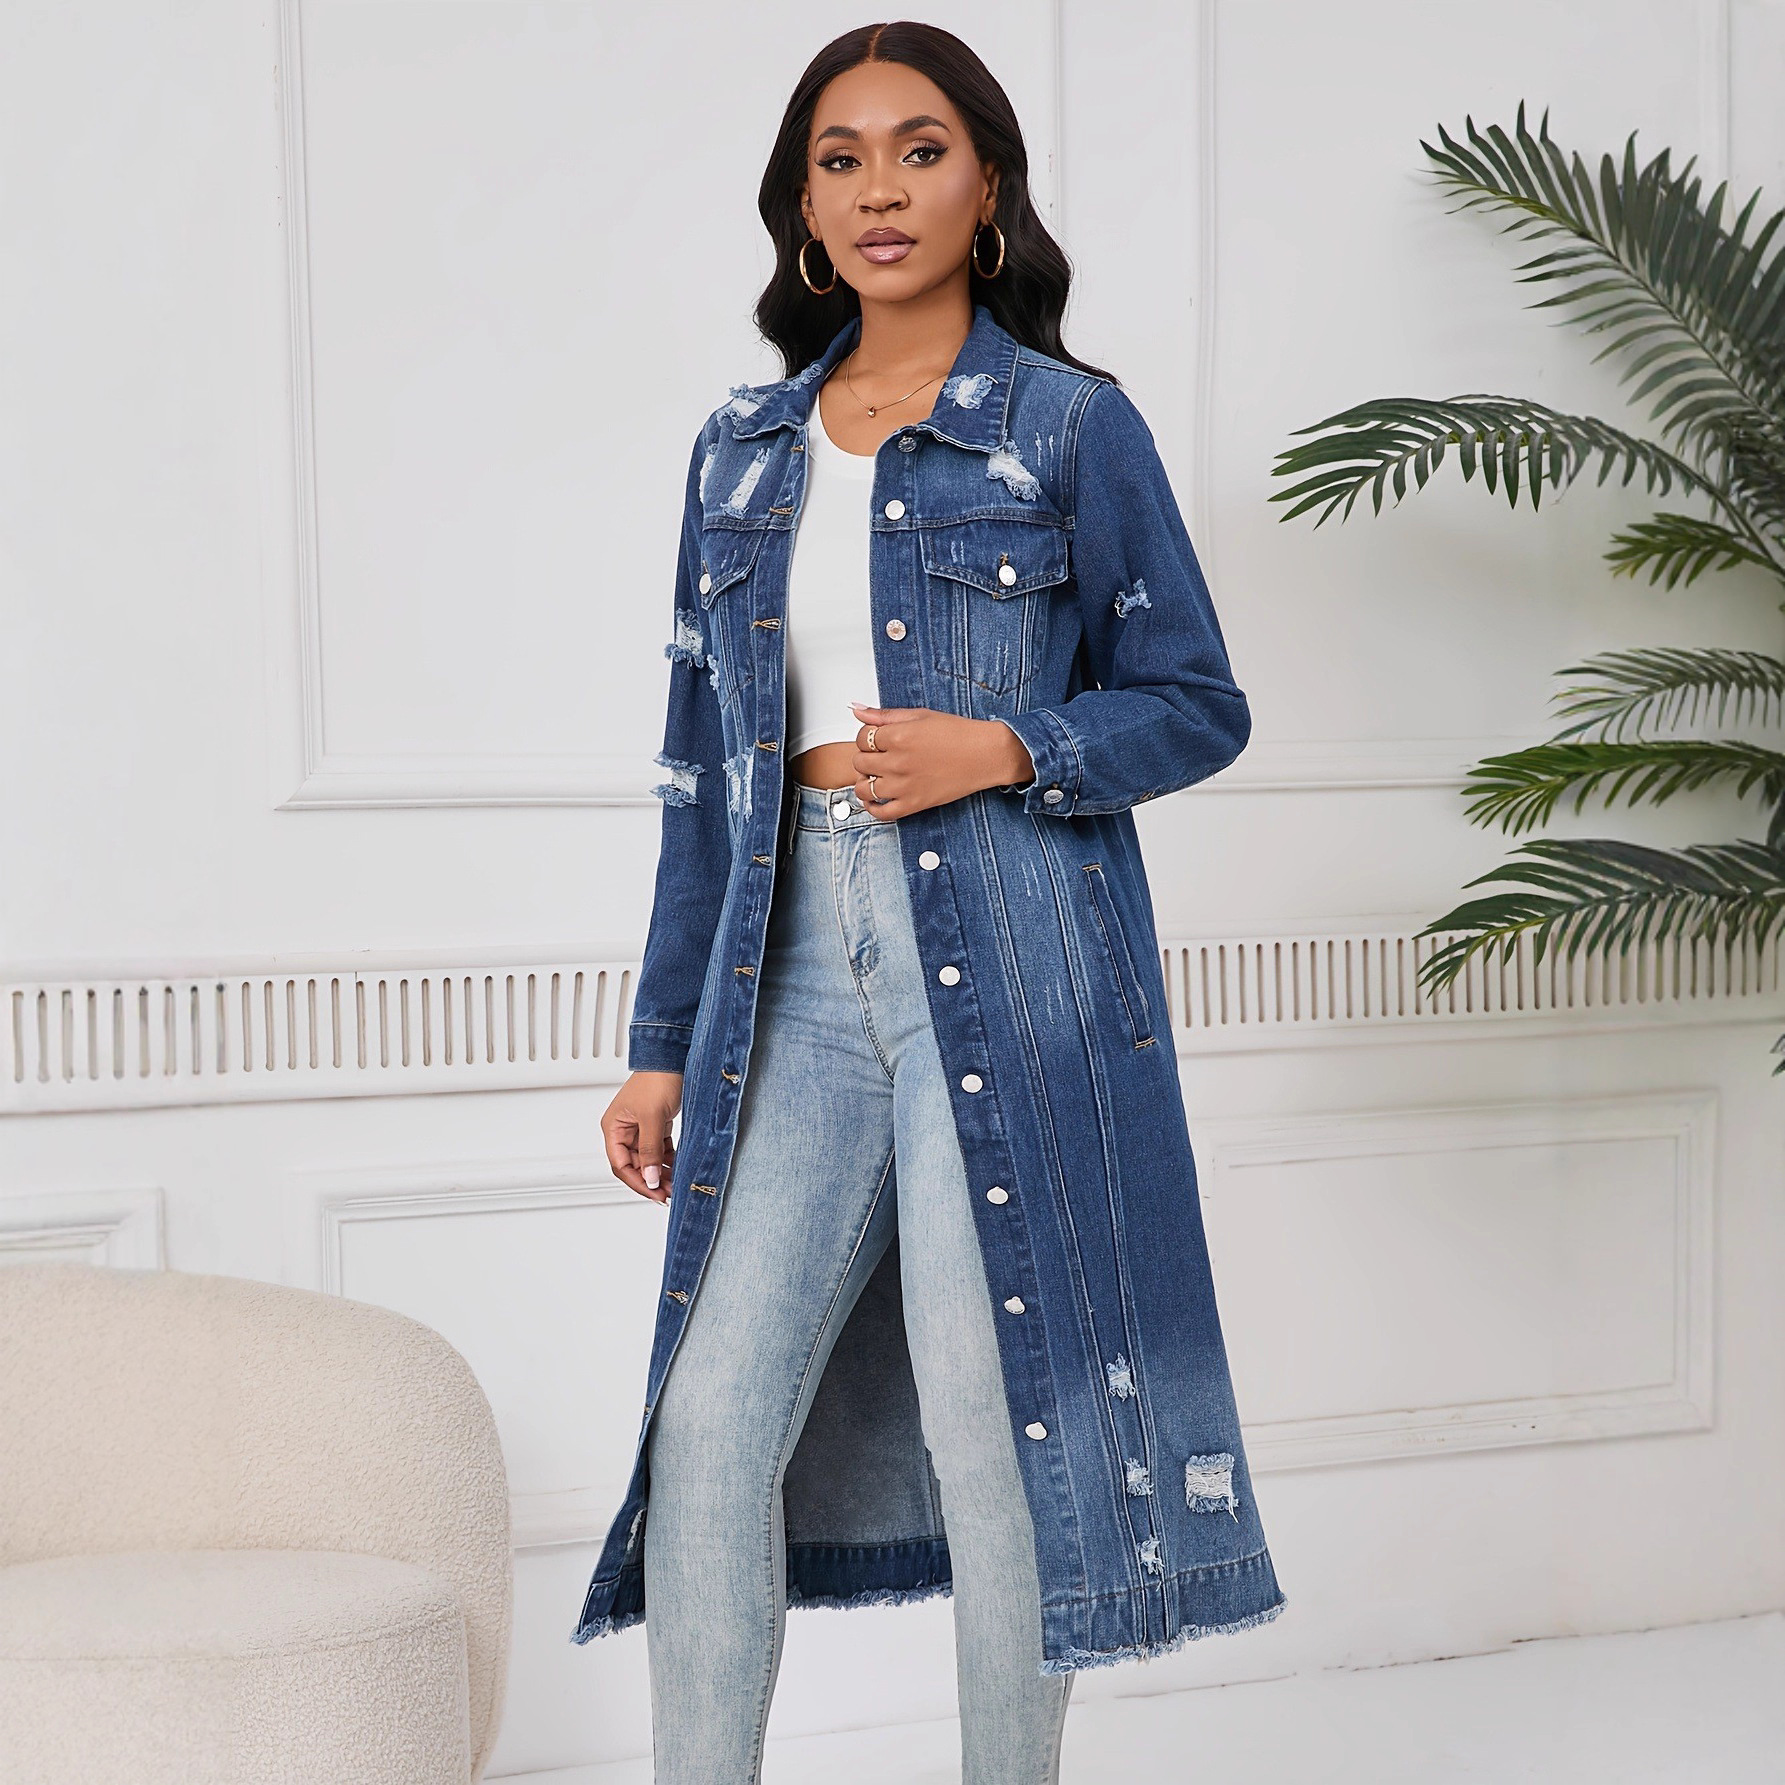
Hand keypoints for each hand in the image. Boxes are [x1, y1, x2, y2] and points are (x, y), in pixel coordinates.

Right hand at [602, 1071, 683, 1203]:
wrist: (673, 1058)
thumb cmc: (657, 1079)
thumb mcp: (652, 1118)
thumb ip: (650, 1150)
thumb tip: (649, 1178)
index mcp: (613, 1127)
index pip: (620, 1165)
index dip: (637, 1182)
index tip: (654, 1193)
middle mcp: (624, 1130)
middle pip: (635, 1165)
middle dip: (651, 1180)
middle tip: (668, 1193)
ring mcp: (640, 1128)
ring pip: (648, 1160)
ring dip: (661, 1172)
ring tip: (675, 1184)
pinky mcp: (656, 1125)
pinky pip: (659, 1150)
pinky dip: (668, 1160)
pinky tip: (677, 1168)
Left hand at [849, 703, 1034, 818]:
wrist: (985, 754)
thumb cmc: (958, 734)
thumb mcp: (920, 715)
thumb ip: (885, 715)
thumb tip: (857, 710)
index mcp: (898, 736)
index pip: (861, 738)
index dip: (867, 738)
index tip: (876, 740)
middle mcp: (897, 762)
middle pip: (860, 762)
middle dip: (865, 757)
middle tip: (878, 757)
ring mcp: (904, 786)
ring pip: (864, 789)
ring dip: (864, 782)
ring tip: (875, 777)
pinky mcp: (914, 804)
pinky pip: (882, 813)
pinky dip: (872, 808)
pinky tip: (875, 800)